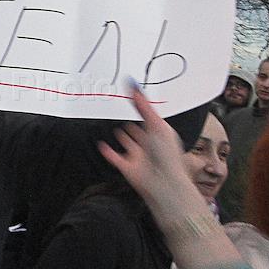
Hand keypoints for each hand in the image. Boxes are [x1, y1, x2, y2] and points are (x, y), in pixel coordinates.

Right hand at [99, 87, 208, 228]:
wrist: (162, 183)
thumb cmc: (166, 155)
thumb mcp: (156, 123)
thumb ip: (143, 105)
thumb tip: (133, 86)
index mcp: (160, 133)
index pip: (151, 119)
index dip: (144, 110)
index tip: (136, 99)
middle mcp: (149, 144)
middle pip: (139, 132)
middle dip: (134, 125)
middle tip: (127, 115)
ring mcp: (138, 156)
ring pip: (128, 144)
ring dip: (123, 138)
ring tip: (117, 129)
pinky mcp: (127, 167)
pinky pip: (115, 157)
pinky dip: (108, 152)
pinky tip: (102, 145)